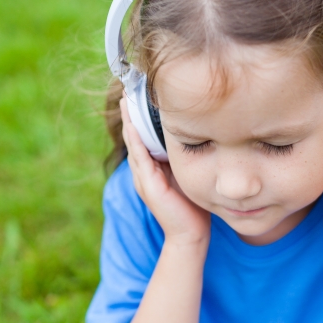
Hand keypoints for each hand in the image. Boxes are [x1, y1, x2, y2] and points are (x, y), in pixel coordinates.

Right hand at [120, 97, 210, 246]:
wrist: (191, 235)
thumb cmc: (192, 206)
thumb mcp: (187, 174)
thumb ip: (183, 158)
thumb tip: (195, 135)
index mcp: (151, 167)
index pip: (142, 135)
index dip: (139, 115)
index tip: (140, 93)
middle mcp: (143, 171)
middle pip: (133, 135)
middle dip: (131, 112)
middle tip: (129, 88)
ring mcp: (144, 179)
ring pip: (133, 143)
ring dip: (130, 122)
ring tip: (127, 100)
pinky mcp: (149, 187)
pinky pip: (140, 158)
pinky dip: (136, 141)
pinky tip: (134, 126)